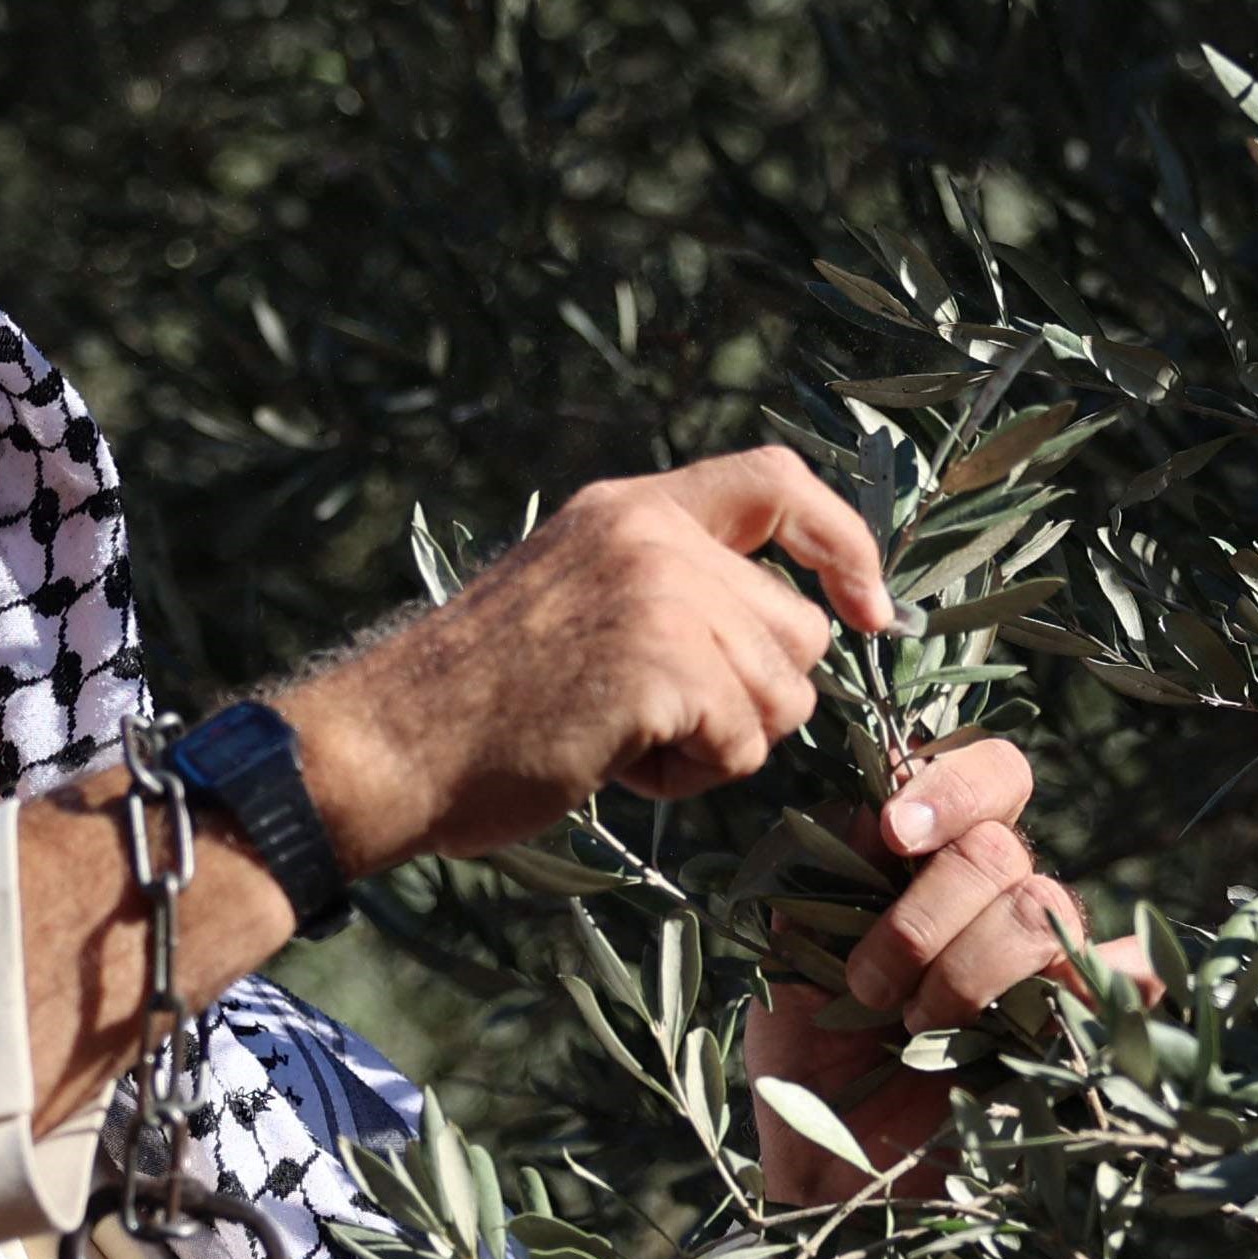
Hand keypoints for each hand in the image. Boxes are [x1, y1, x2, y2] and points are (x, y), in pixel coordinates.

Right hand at [280, 448, 894, 869]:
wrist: (389, 747)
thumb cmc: (482, 704)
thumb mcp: (582, 598)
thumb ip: (678, 589)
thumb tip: (807, 632)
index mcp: (632, 507)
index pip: (780, 482)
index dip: (844, 544)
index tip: (868, 610)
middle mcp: (652, 533)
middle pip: (797, 630)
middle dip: (751, 699)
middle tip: (649, 718)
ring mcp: (660, 594)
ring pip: (782, 697)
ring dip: (717, 744)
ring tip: (619, 735)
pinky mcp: (661, 663)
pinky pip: (744, 744)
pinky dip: (690, 776)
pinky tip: (614, 761)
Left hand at [742, 736, 1156, 1204]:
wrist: (831, 1171)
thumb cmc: (808, 1061)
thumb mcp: (790, 954)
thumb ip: (825, 873)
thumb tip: (876, 807)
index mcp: (937, 865)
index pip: (989, 776)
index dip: (952, 787)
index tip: (896, 834)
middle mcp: (1001, 901)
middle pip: (1000, 851)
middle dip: (923, 920)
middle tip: (871, 990)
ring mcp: (1047, 964)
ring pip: (1037, 912)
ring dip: (963, 972)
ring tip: (914, 1029)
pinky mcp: (1080, 1029)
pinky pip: (1129, 982)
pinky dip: (1124, 978)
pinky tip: (1093, 998)